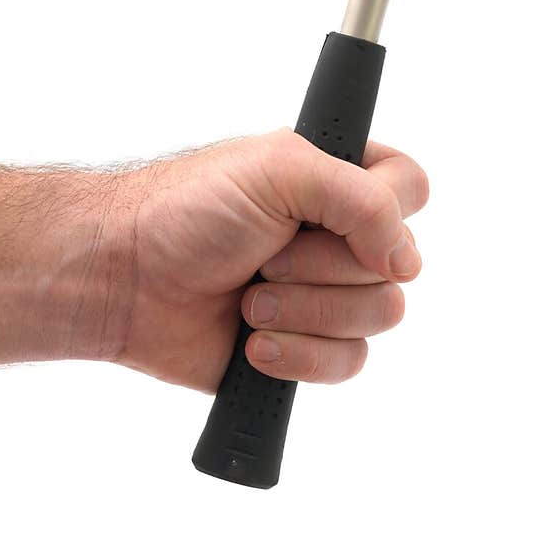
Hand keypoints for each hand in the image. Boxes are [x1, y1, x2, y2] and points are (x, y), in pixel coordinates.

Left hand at [115, 128, 428, 391]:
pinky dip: (298, 355)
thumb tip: (407, 262)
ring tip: (250, 299)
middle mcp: (338, 237)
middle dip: (325, 269)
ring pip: (378, 318)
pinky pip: (348, 364)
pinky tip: (253, 343)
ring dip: (306, 311)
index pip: (410, 187)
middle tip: (265, 255)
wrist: (125, 280)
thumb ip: (362, 200)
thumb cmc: (186, 210)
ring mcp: (324, 295)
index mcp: (335, 180)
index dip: (388, 212)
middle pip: (399, 266)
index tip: (343, 223)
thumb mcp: (278, 171)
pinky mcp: (305, 348)